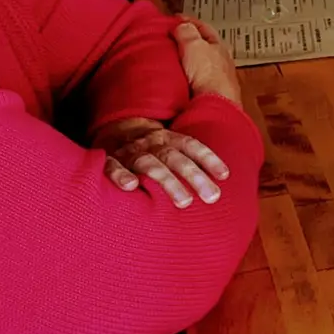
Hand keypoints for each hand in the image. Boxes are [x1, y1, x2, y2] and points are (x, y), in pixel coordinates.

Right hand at [94, 117, 232, 207]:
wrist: (112, 132)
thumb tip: (221, 180)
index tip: (224, 176)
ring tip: (185, 202)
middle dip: (195, 177)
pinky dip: (120, 175)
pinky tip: (131, 187)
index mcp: (168, 138)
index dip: (208, 158)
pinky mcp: (108, 161)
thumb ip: (190, 159)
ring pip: (150, 164)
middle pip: (175, 158)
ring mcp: (130, 152)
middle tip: (213, 197)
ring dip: (167, 181)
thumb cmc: (150, 148)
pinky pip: (112, 167)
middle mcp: (151, 144)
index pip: (191, 145)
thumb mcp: (169, 147)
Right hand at [177, 18, 242, 104]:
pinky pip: (195, 81)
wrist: (215, 105)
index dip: (188, 21)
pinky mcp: (210, 95)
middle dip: (186, 42)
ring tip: (170, 61)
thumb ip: (187, 32)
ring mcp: (216, 79)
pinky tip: (177, 81)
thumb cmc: (208, 74)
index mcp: (219, 46)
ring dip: (186, 61)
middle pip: (202, 47)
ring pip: (198, 65)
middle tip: (169, 40)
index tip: (175, 19)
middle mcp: (221, 62)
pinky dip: (186, 78)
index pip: (203, 28)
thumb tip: (181, 25)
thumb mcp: (193, 45)